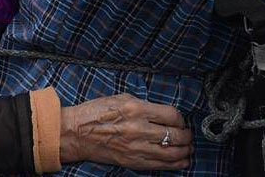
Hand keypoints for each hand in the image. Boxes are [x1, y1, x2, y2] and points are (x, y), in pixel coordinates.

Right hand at [60, 93, 191, 170]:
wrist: (75, 133)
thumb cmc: (96, 112)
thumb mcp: (123, 98)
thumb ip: (146, 105)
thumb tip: (166, 113)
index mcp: (137, 109)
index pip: (172, 115)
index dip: (181, 119)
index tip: (181, 121)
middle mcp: (138, 129)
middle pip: (174, 136)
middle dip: (187, 137)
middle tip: (189, 136)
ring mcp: (135, 148)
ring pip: (170, 154)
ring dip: (184, 152)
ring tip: (188, 149)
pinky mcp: (130, 161)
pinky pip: (158, 165)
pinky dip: (174, 165)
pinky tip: (182, 162)